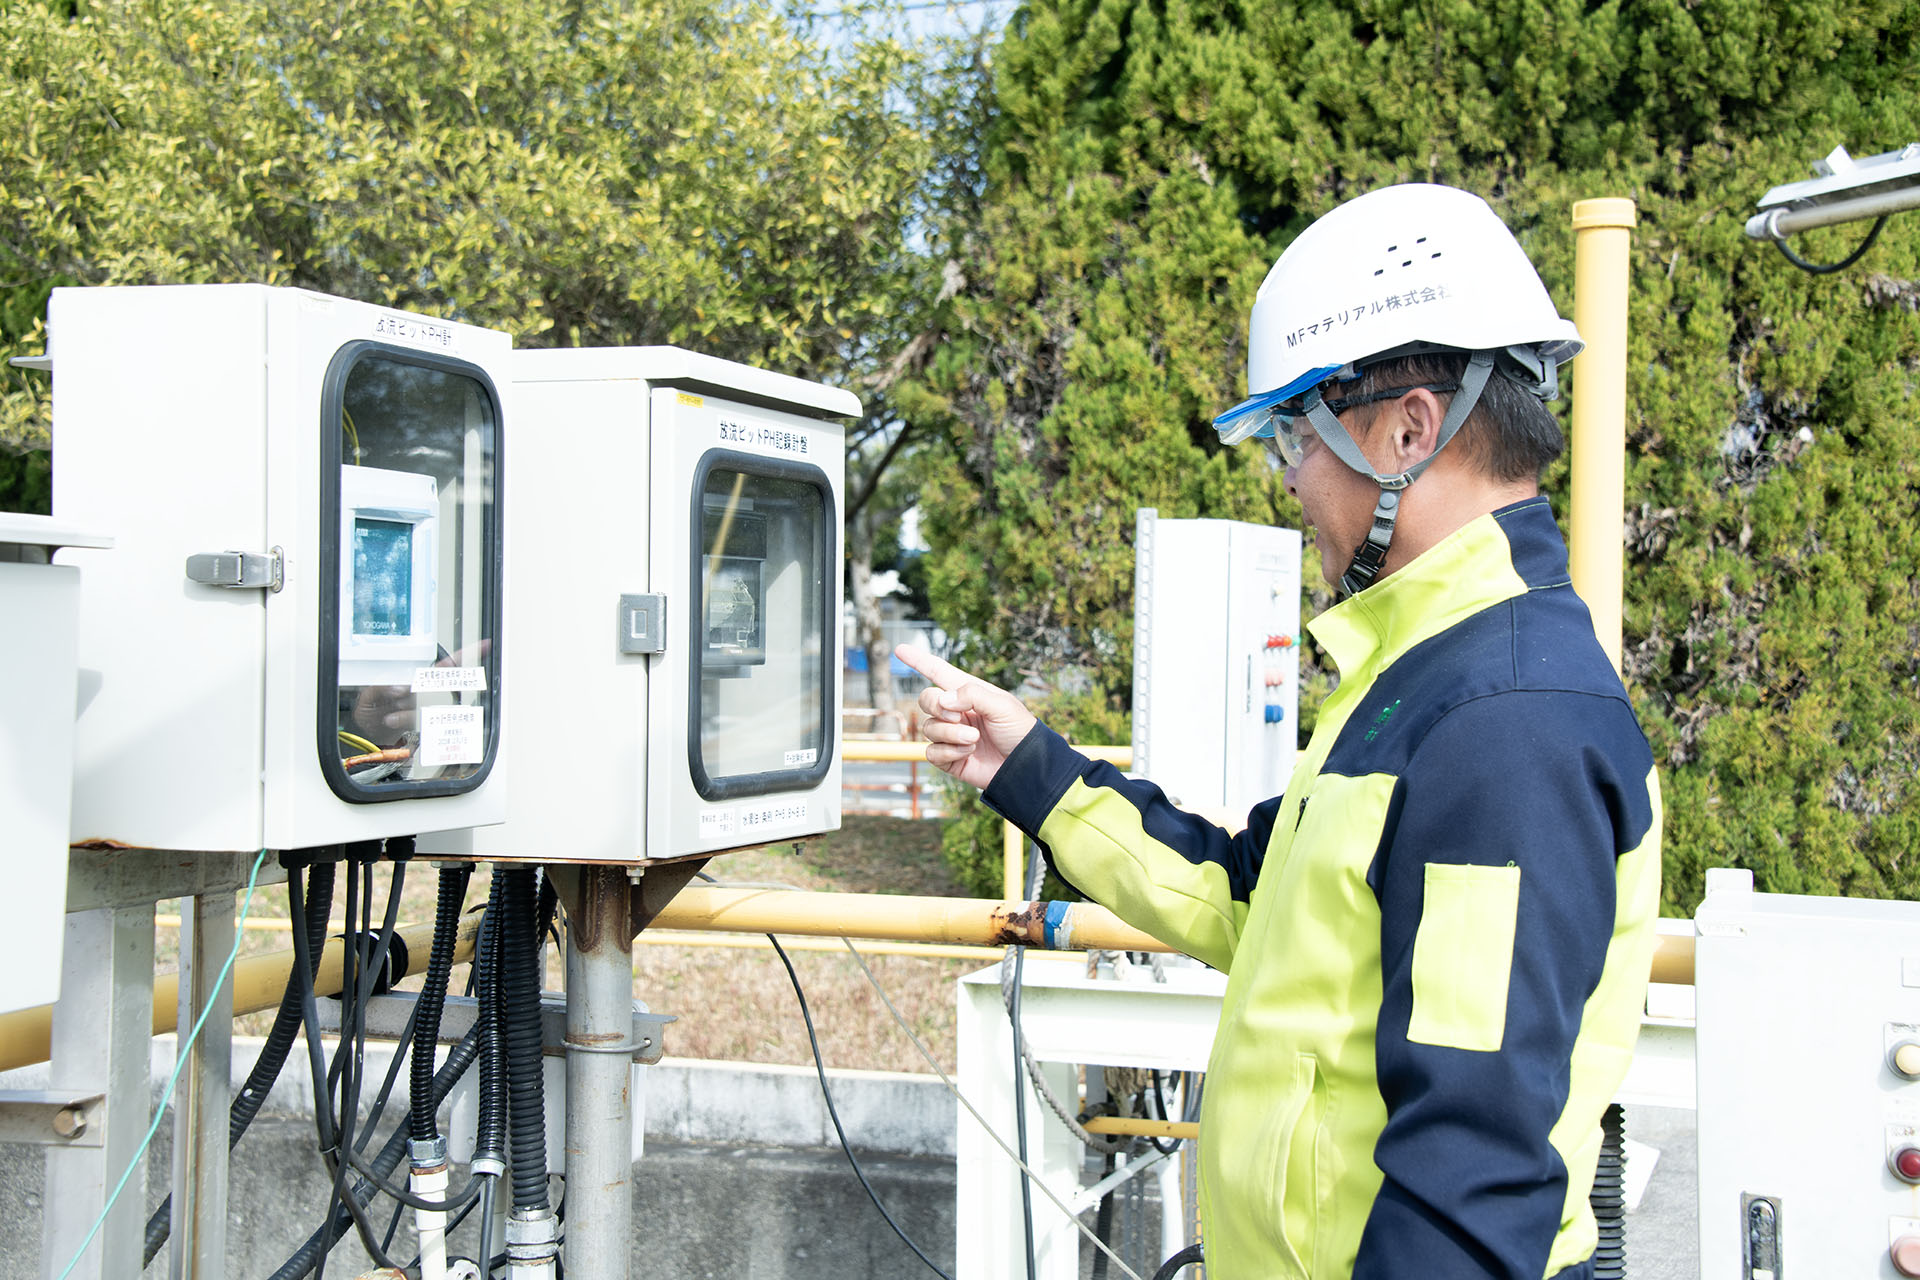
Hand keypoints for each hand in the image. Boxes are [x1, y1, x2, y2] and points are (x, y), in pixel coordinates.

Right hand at [894, 644, 1036, 791]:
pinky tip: (968, 753)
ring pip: (929, 728)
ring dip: (950, 734)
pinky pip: (931, 752)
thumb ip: (972, 695)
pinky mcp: (949, 758)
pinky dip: (949, 752)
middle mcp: (956, 712)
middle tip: (958, 716)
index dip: (918, 660)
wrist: (1026, 766)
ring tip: (974, 740)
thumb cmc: (1019, 731)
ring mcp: (951, 735)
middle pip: (926, 699)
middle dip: (935, 705)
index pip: (938, 672)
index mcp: (968, 693)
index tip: (900, 649)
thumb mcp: (1003, 705)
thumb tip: (944, 700)